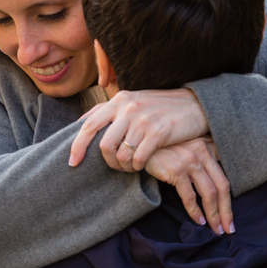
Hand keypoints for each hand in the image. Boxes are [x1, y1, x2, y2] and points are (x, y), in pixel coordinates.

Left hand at [70, 88, 209, 172]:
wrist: (194, 105)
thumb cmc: (161, 107)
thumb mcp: (133, 101)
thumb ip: (109, 110)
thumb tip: (81, 121)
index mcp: (119, 100)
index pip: (89, 125)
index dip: (77, 146)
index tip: (72, 162)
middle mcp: (128, 108)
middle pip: (104, 144)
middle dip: (106, 162)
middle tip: (115, 167)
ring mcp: (143, 120)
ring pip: (121, 155)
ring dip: (124, 166)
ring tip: (131, 166)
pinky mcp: (158, 132)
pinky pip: (139, 158)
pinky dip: (138, 167)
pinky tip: (142, 165)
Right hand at [145, 137, 233, 234]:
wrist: (141, 146)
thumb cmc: (164, 151)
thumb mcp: (187, 149)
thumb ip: (201, 160)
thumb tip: (214, 185)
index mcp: (207, 147)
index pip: (224, 177)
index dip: (229, 199)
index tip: (229, 217)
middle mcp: (202, 152)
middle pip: (222, 186)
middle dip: (226, 211)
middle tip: (228, 229)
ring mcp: (190, 161)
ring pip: (209, 193)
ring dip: (214, 215)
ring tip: (216, 229)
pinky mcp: (177, 170)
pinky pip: (190, 196)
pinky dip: (195, 211)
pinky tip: (198, 220)